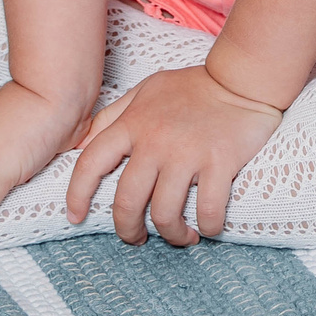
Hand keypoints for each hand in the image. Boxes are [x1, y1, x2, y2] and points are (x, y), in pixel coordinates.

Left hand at [67, 64, 284, 245]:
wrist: (240, 78)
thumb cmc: (192, 87)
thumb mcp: (145, 91)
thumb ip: (114, 116)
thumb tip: (80, 145)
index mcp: (133, 124)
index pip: (90, 164)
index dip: (77, 195)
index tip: (75, 217)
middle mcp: (155, 141)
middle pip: (127, 202)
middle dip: (128, 230)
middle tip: (136, 238)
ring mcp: (188, 153)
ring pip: (165, 214)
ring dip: (172, 235)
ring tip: (181, 236)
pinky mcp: (220, 161)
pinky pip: (208, 210)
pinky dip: (207, 227)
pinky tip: (207, 227)